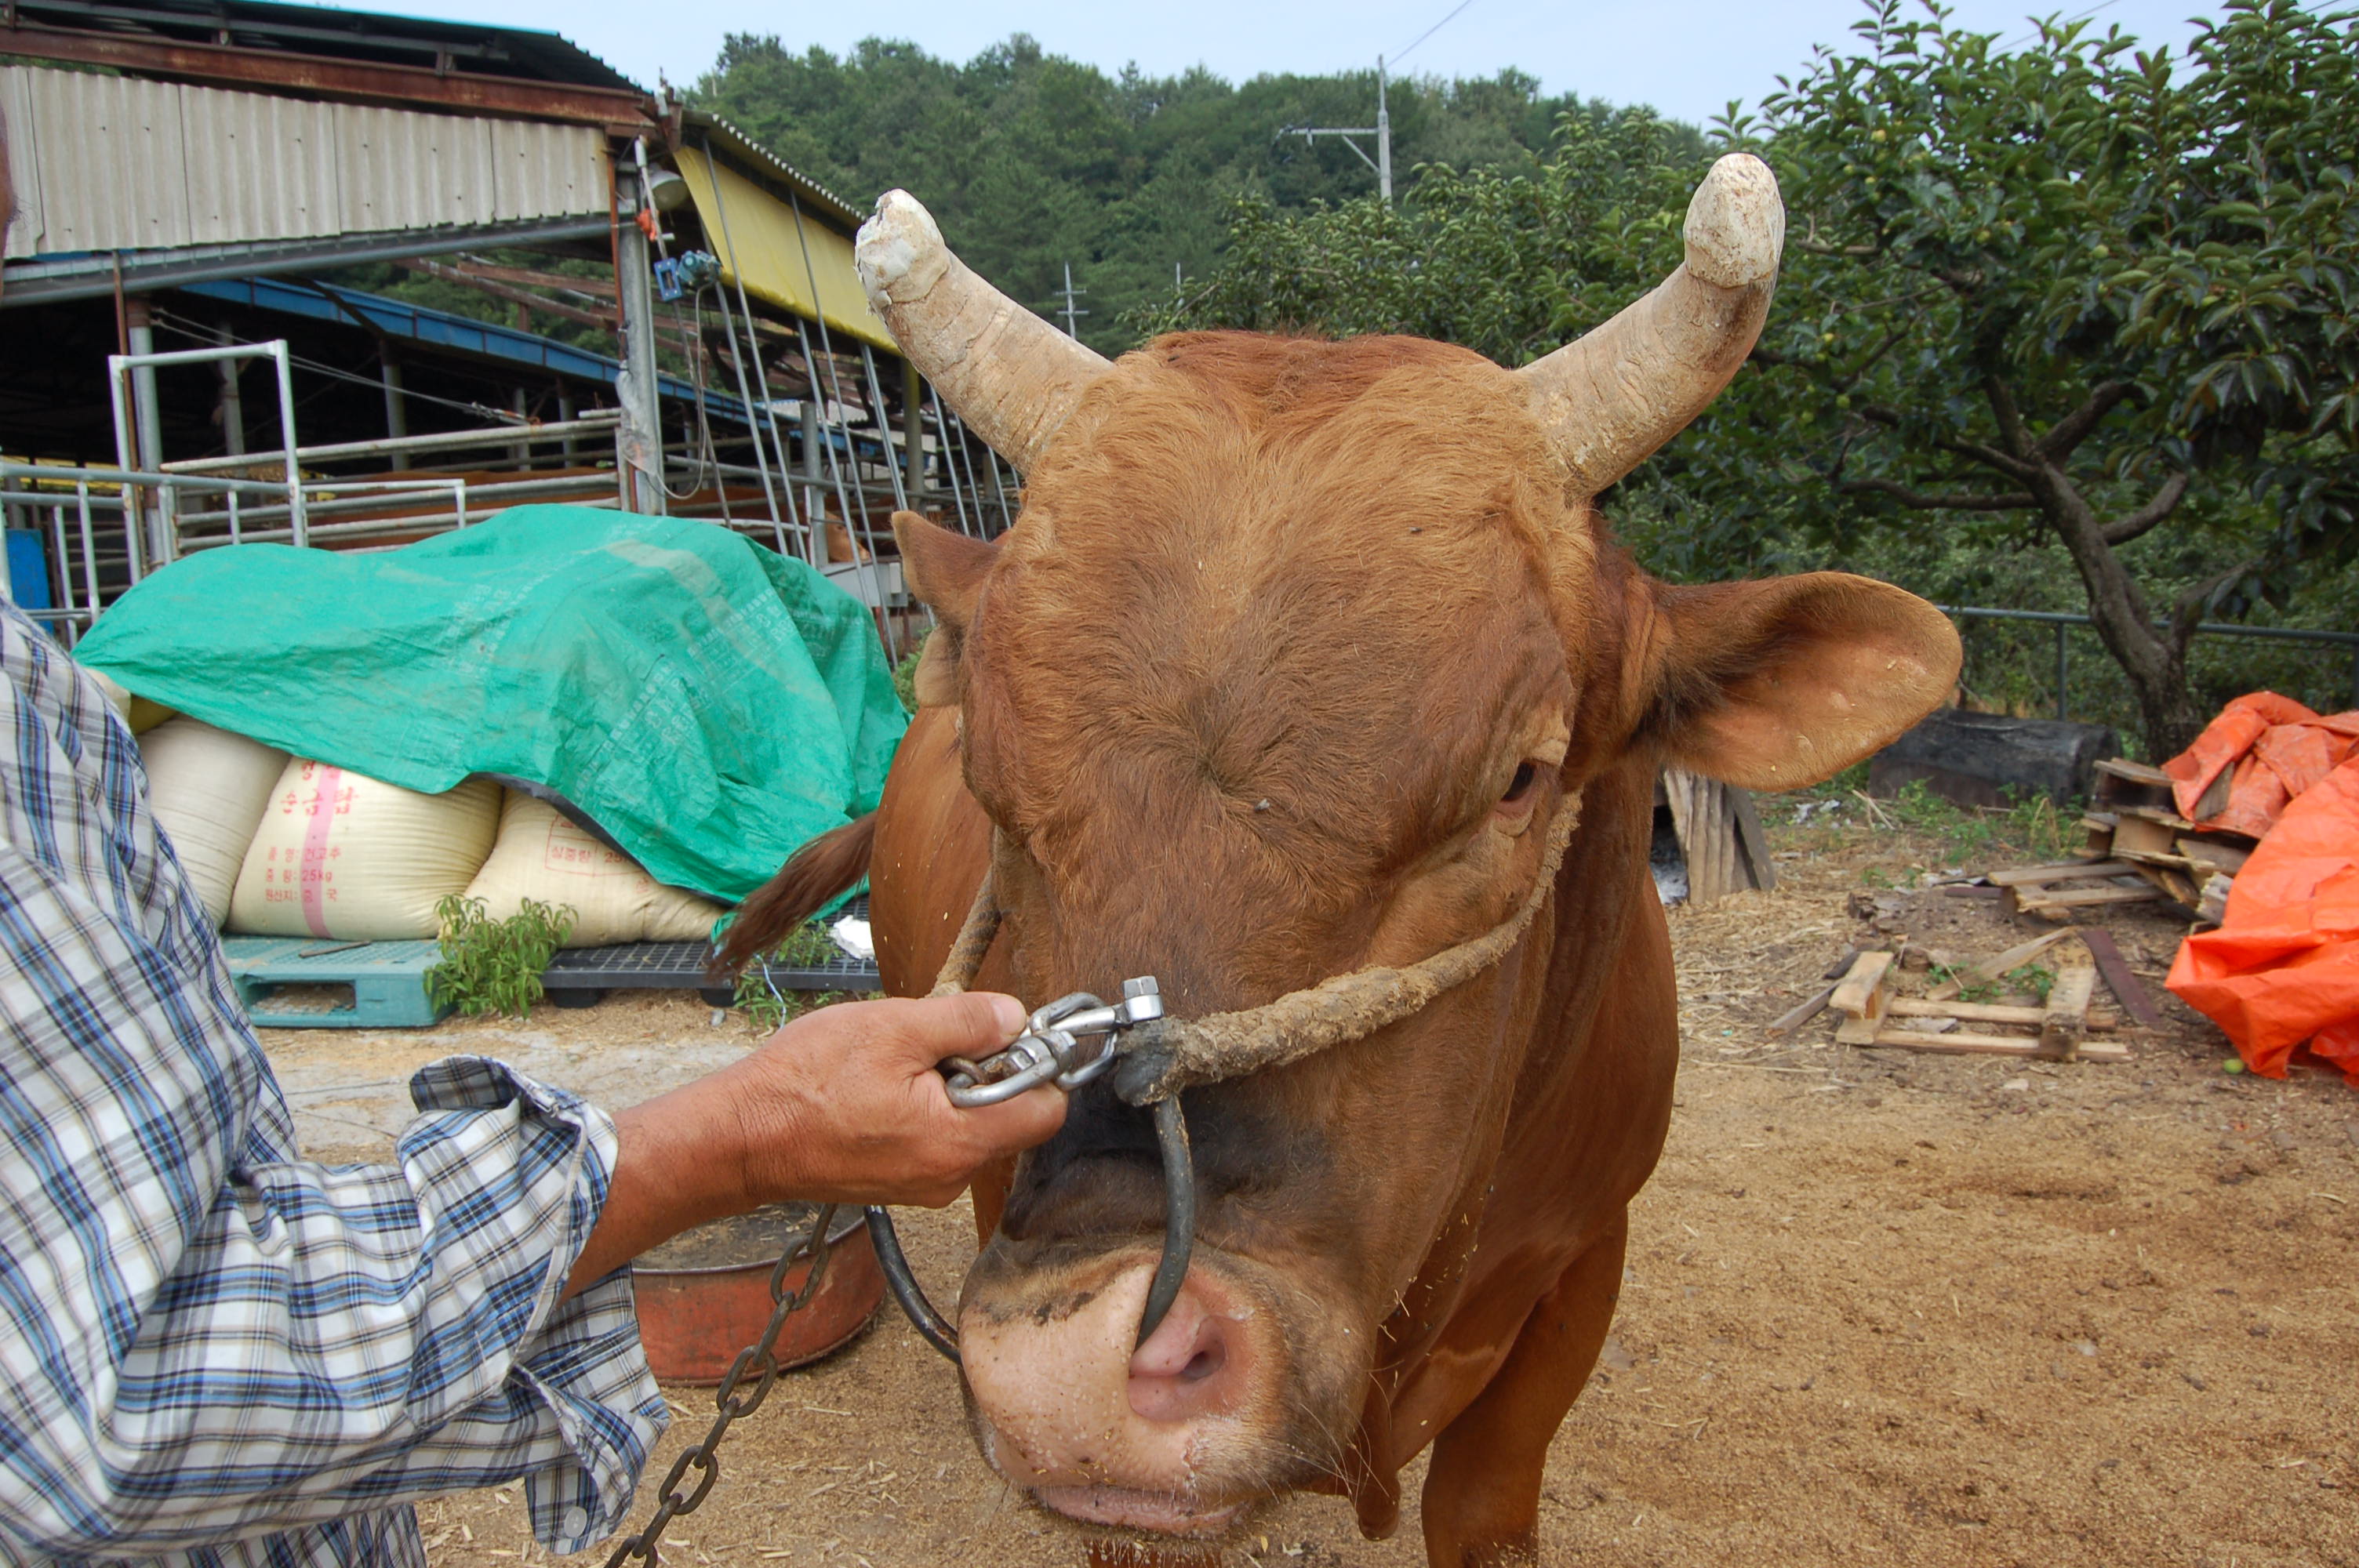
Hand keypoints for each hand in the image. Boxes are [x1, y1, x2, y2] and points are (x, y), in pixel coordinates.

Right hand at [565, 993, 1062, 1294]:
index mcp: (961, 1142)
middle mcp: (951, 1176)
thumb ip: (967, 1023)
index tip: (1002, 1033)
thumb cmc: (808, 1083)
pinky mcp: (897, 1182)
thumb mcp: (895, 1029)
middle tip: (930, 1042)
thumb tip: (1016, 1019)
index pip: (1048, 1111)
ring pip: (969, 1125)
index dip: (1037, 1063)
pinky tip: (876, 1088)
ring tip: (893, 1064)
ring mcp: (923, 1186)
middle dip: (984, 1072)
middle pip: (1009, 1116)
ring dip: (947, 1087)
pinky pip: (934, 1138)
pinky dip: (920, 1108)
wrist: (742, 1136)